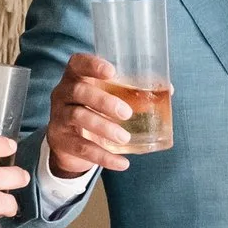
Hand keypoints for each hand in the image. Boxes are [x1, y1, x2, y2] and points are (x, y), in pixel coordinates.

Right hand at [45, 52, 133, 175]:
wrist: (69, 144)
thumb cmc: (93, 110)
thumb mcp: (106, 97)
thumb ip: (130, 91)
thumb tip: (169, 89)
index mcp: (75, 77)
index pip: (77, 64)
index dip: (92, 65)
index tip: (112, 71)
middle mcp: (62, 94)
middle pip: (78, 91)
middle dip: (103, 100)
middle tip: (127, 113)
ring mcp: (58, 117)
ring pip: (78, 117)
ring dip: (103, 127)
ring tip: (125, 138)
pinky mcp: (60, 140)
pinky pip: (81, 148)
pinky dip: (103, 157)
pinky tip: (122, 163)